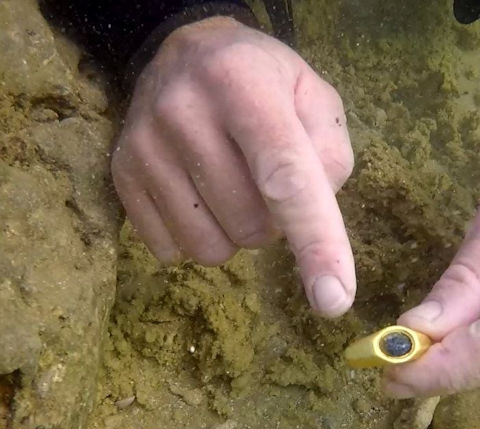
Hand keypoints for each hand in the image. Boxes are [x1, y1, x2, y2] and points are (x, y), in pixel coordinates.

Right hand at [111, 17, 355, 316]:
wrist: (186, 53)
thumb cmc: (264, 82)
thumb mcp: (315, 98)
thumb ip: (331, 158)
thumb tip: (314, 229)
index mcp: (245, 84)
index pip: (285, 177)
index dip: (315, 241)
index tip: (334, 300)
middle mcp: (184, 110)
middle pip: (252, 224)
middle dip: (274, 221)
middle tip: (264, 179)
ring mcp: (144, 145)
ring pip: (211, 248)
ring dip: (237, 233)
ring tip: (232, 184)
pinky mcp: (121, 175)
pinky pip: (173, 250)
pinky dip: (200, 235)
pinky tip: (199, 193)